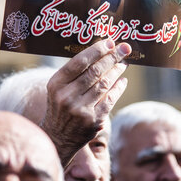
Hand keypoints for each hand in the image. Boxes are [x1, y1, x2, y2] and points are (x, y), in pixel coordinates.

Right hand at [42, 38, 130, 166]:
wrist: (58, 137)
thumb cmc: (60, 106)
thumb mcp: (58, 88)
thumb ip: (74, 73)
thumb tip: (101, 52)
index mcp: (56, 84)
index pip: (79, 62)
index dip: (97, 50)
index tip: (110, 42)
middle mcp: (66, 96)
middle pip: (94, 71)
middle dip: (112, 57)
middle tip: (124, 48)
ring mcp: (80, 110)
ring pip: (104, 84)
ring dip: (116, 71)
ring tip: (123, 63)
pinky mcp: (93, 121)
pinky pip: (110, 99)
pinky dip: (118, 88)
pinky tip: (122, 81)